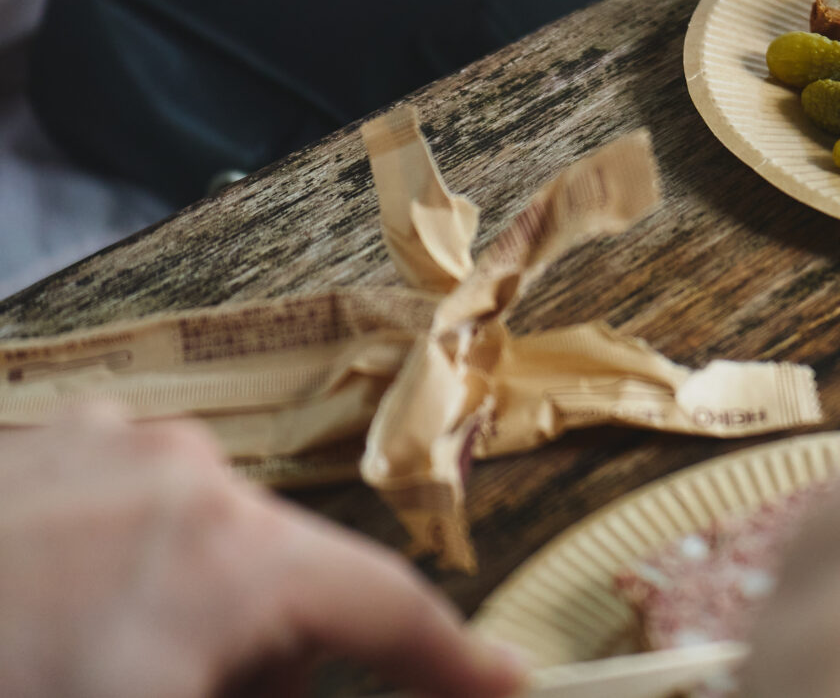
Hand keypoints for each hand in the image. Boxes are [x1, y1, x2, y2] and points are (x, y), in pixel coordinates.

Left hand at [0, 407, 523, 697]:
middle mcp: (182, 475)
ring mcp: (100, 451)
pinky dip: (119, 582)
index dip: (455, 664)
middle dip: (273, 665)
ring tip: (101, 669)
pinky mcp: (34, 448)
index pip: (387, 610)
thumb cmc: (12, 683)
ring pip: (204, 549)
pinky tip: (54, 634)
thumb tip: (338, 680)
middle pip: (287, 582)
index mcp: (226, 555)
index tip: (508, 690)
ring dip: (188, 627)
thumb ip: (278, 691)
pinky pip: (124, 518)